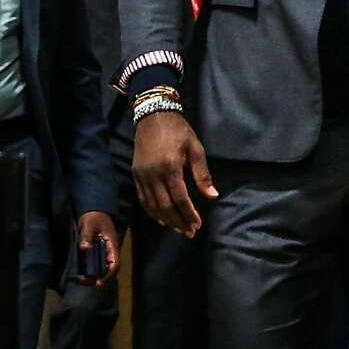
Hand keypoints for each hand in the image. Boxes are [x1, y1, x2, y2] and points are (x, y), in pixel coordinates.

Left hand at [76, 210, 118, 286]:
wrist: (93, 211)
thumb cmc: (94, 217)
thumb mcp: (89, 225)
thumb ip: (87, 236)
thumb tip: (84, 247)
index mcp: (112, 245)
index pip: (114, 263)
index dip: (108, 274)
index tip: (99, 281)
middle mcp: (110, 250)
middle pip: (109, 268)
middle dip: (100, 278)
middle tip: (87, 282)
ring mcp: (104, 251)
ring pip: (103, 267)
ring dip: (94, 274)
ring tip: (83, 279)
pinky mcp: (97, 250)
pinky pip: (96, 263)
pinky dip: (90, 269)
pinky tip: (81, 273)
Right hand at [132, 110, 216, 237]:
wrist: (153, 116)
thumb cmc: (179, 131)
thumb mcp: (195, 149)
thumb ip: (203, 174)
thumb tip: (212, 196)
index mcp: (170, 167)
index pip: (180, 198)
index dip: (189, 214)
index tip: (198, 224)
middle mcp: (153, 174)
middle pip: (165, 206)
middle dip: (178, 222)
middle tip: (189, 232)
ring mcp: (142, 175)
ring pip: (152, 205)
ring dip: (165, 220)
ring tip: (177, 229)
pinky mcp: (135, 174)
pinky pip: (142, 198)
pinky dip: (151, 211)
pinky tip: (160, 219)